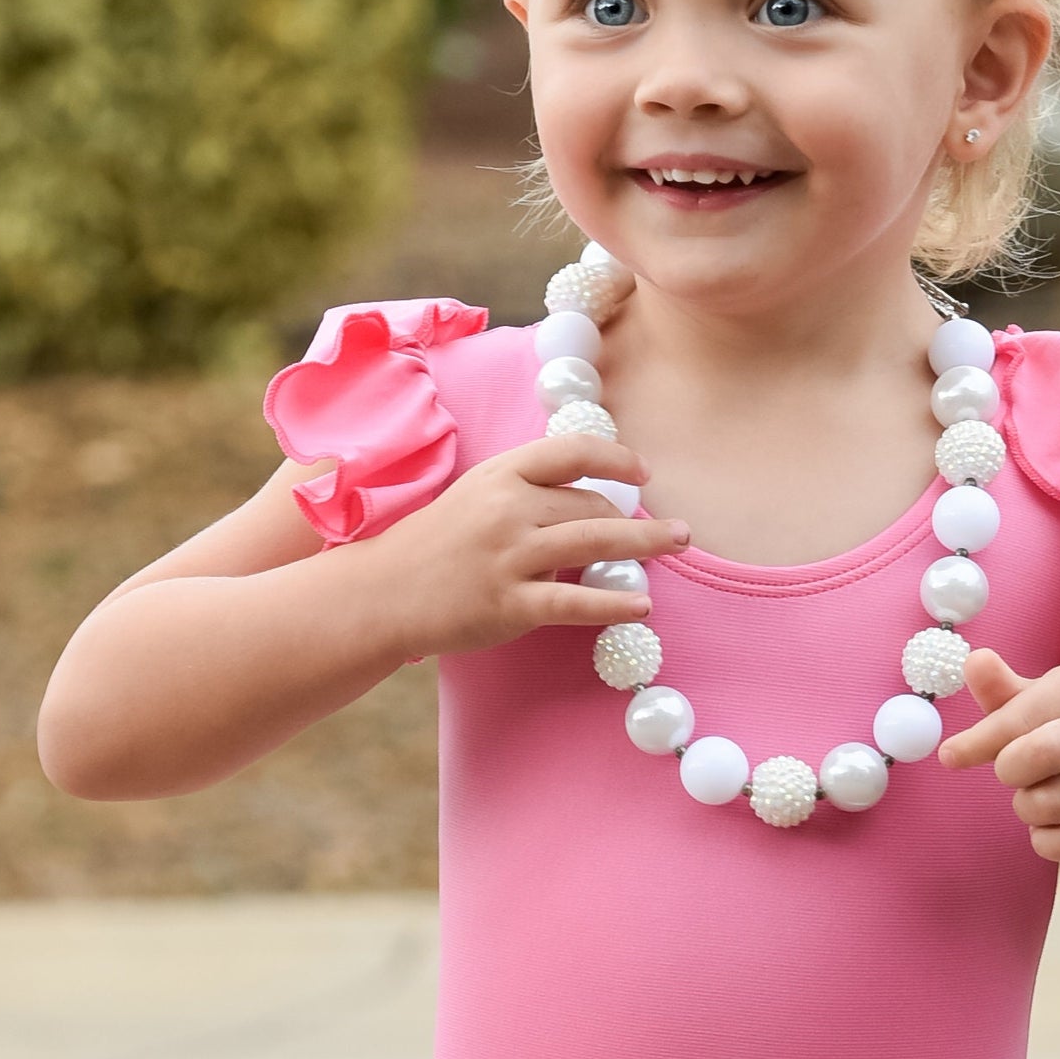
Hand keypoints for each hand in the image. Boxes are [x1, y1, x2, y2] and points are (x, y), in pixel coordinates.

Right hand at [359, 434, 690, 660]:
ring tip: (677, 544)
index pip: (571, 452)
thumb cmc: (433, 545)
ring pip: (594, 542)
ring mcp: (510, 556)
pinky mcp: (510, 603)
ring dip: (646, 544)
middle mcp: (509, 508)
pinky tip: (642, 606)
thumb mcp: (475, 498)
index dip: (616, 457)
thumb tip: (590, 499)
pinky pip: (576, 602)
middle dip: (634, 519)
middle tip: (669, 532)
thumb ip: (526, 493)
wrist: (382, 592)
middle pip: (591, 504)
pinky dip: (615, 604)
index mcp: (500, 475)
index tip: (643, 471)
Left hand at [937, 648, 1059, 862]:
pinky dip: (1046, 842)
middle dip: (1008, 773)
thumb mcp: (1028, 705)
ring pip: (1048, 805)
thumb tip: (974, 660)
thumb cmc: (1058, 730)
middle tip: (1011, 773)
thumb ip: (998, 690)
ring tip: (1039, 795)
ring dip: (1026, 808)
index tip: (948, 757)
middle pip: (1037, 756)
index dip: (975, 743)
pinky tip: (1054, 826)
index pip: (1015, 719)